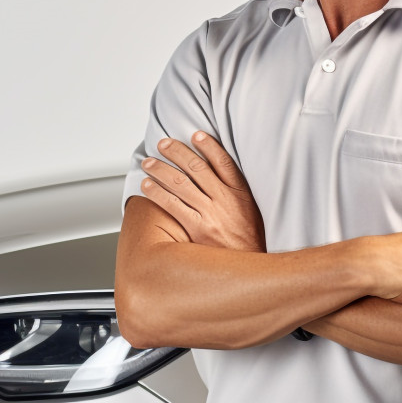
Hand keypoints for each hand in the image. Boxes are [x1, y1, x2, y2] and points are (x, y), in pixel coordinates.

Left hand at [141, 133, 265, 251]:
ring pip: (181, 184)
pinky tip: (147, 186)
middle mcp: (225, 200)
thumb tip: (218, 174)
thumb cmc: (251, 241)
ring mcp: (211, 214)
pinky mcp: (198, 230)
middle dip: (177, 152)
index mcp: (241, 194)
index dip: (209, 146)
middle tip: (163, 143)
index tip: (196, 135)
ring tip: (149, 162)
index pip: (224, 162)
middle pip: (198, 168)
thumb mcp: (253, 212)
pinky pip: (173, 206)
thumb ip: (238, 194)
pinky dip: (158, 193)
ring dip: (161, 170)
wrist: (251, 268)